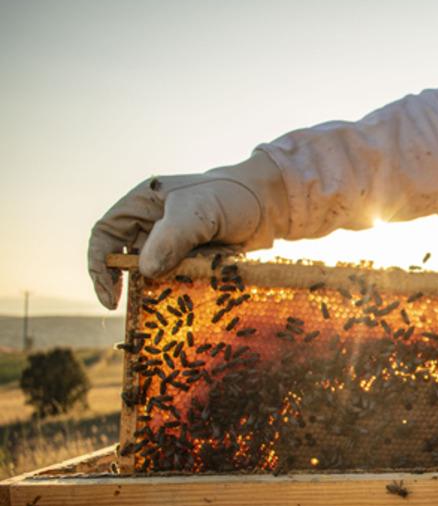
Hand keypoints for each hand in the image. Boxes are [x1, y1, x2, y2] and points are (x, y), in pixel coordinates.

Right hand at [87, 151, 288, 308]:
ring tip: (171, 304)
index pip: (106, 234)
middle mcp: (151, 225)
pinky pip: (177, 281)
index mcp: (142, 204)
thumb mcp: (199, 211)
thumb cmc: (231, 198)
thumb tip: (145, 271)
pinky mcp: (192, 261)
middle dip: (131, 284)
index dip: (100, 265)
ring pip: (153, 274)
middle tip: (141, 308)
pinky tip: (192, 299)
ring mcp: (172, 244)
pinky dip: (182, 291)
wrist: (270, 206)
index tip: (110, 297)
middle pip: (126, 259)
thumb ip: (171, 237)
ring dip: (160, 290)